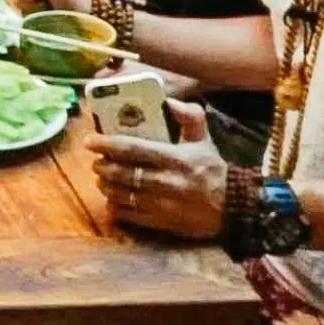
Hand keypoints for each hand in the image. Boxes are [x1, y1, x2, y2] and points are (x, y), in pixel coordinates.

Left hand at [85, 99, 226, 238]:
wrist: (234, 208)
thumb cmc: (213, 170)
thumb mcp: (204, 140)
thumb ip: (189, 117)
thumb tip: (167, 101)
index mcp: (175, 159)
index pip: (132, 149)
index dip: (106, 144)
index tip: (89, 141)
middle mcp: (167, 182)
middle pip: (122, 173)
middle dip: (102, 166)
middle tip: (96, 161)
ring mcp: (163, 205)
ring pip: (122, 194)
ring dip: (105, 185)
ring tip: (101, 178)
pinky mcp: (162, 223)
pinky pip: (129, 215)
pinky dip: (115, 206)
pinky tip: (112, 198)